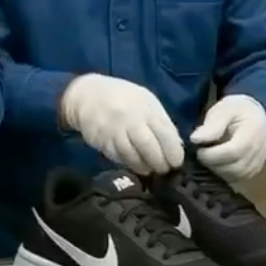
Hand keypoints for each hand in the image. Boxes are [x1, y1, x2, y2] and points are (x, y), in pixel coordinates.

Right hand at [60, 74, 184, 175]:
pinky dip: (129, 164)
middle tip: (164, 170)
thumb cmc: (123, 97)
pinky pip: (119, 158)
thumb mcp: (145, 100)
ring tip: (150, 170)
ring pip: (133, 156)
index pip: (165, 134)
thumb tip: (176, 145)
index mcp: (146, 108)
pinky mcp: (103, 142)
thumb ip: (161, 121)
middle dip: (160, 164)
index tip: (177, 162)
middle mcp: (131, 120)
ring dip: (144, 167)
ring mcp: (115, 131)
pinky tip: (134, 165)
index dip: (173, 152)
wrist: (88, 94)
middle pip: (149, 148)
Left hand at [190, 96, 265, 181]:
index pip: (234, 151)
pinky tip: (219, 164)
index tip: (199, 150)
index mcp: (254, 129)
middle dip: (215, 165)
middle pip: (237, 167)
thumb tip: (195, 139)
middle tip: (202, 156)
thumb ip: (212, 125)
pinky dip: (228, 174)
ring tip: (210, 159)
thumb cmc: (237, 109)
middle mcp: (262, 148)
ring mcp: (262, 160)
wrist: (256, 113)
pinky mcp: (258, 168)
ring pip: (239, 176)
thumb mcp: (224, 109)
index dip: (213, 155)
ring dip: (220, 171)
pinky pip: (242, 177)